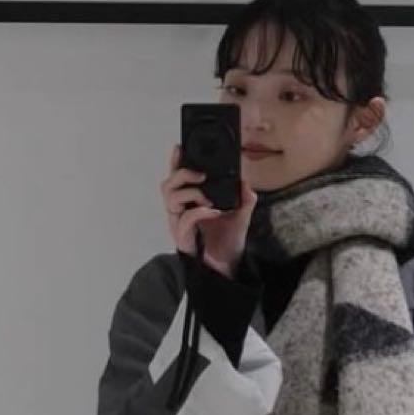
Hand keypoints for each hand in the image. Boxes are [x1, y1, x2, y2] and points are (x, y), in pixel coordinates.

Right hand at [161, 143, 258, 276]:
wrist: (229, 266)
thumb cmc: (227, 242)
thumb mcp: (241, 215)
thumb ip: (244, 198)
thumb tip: (245, 184)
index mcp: (190, 202)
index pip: (177, 178)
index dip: (175, 162)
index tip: (180, 148)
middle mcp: (181, 211)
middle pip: (167, 184)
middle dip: (181, 173)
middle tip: (200, 175)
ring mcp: (179, 224)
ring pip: (170, 198)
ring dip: (190, 192)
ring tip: (207, 197)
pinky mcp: (182, 238)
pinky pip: (184, 219)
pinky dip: (198, 211)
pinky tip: (213, 211)